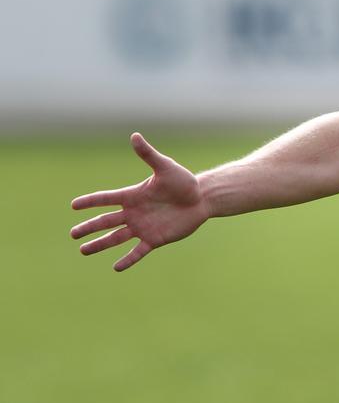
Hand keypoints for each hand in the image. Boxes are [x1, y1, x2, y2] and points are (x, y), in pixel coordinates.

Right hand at [70, 133, 208, 270]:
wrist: (201, 199)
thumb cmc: (184, 181)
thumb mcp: (165, 167)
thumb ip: (148, 155)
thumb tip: (135, 135)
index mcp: (133, 195)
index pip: (106, 199)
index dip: (90, 202)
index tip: (74, 205)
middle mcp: (134, 213)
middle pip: (106, 221)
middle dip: (89, 228)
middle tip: (73, 234)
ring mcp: (143, 227)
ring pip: (116, 238)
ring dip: (100, 244)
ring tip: (83, 251)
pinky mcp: (155, 239)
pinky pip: (138, 251)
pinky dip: (127, 260)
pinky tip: (116, 267)